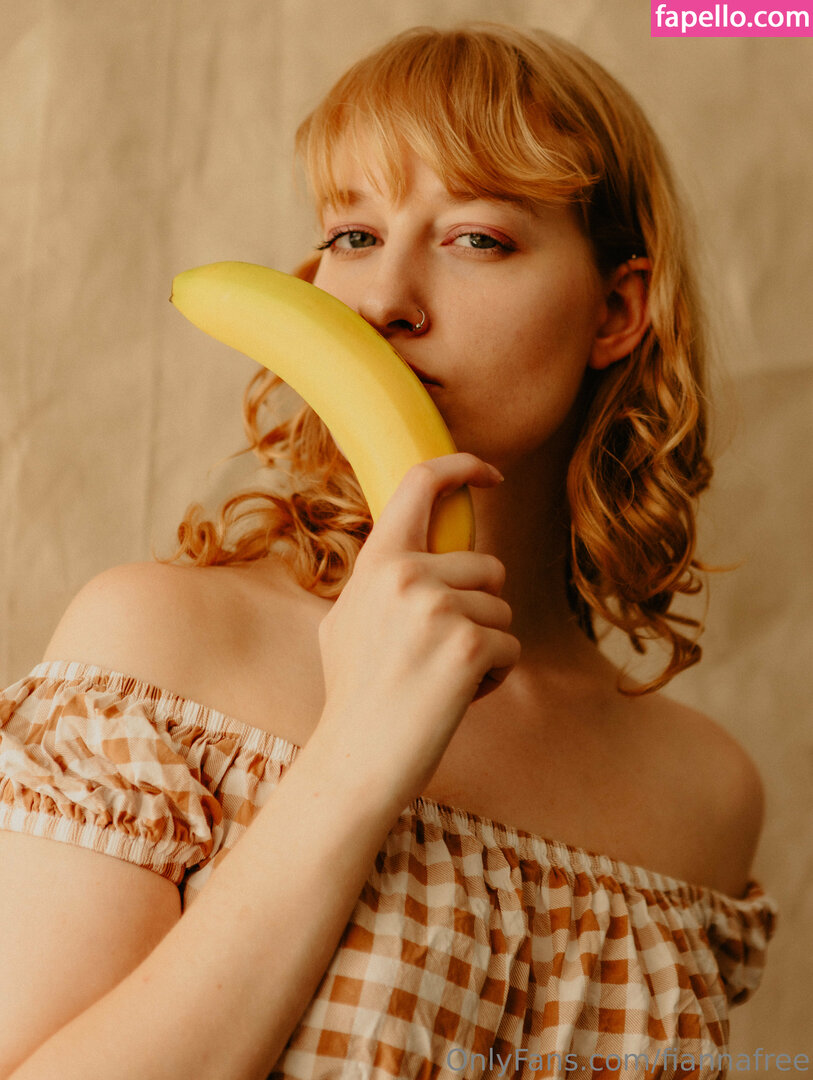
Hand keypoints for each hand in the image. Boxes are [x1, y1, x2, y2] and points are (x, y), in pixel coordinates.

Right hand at [314, 454, 520, 806]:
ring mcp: (438, 607)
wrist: (356, 758)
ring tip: (440, 678)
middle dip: (479, 607)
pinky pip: (510, 646)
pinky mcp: (470, 645)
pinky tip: (455, 698)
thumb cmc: (356, 694)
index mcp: (377, 561)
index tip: (489, 474)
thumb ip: (385, 579)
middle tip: (437, 653)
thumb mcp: (350, 618)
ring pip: (501, 608)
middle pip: (488, 565)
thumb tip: (420, 552)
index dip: (462, 467)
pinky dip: (494, 676)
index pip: (420, 483)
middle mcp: (407, 574)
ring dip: (486, 646)